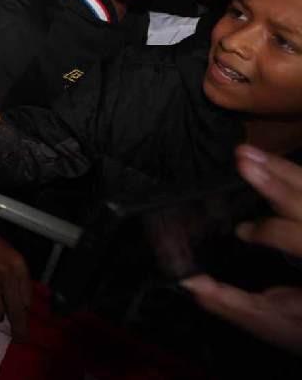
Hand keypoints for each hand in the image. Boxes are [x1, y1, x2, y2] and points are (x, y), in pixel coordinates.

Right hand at [0, 198, 31, 336]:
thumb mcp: (7, 255)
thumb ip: (16, 278)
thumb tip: (23, 307)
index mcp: (17, 265)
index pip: (27, 300)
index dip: (25, 315)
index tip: (24, 328)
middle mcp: (4, 271)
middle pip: (15, 310)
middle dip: (17, 327)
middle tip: (19, 338)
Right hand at [181, 146, 301, 353]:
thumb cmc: (300, 325)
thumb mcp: (269, 322)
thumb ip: (230, 301)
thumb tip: (190, 282)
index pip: (297, 237)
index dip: (266, 230)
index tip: (242, 231)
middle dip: (275, 182)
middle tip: (243, 159)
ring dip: (281, 169)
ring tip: (247, 153)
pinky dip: (291, 176)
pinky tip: (271, 166)